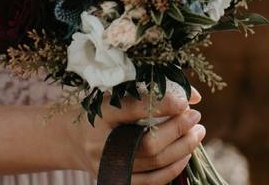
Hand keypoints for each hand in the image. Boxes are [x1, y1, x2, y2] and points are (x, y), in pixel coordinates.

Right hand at [68, 88, 204, 183]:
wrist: (71, 139)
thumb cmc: (102, 110)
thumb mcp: (118, 94)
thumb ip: (153, 92)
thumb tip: (194, 96)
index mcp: (101, 114)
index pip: (134, 109)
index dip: (163, 105)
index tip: (185, 101)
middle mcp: (102, 144)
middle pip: (148, 143)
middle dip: (178, 130)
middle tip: (196, 117)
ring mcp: (108, 167)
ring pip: (154, 164)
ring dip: (183, 149)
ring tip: (198, 133)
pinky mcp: (116, 181)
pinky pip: (151, 182)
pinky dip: (173, 169)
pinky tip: (185, 154)